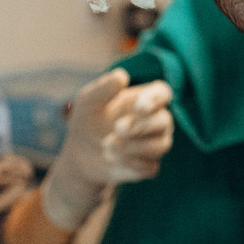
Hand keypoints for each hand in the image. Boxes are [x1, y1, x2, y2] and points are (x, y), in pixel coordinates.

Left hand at [40, 69, 174, 230]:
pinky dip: (132, 163)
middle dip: (142, 126)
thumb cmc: (87, 120)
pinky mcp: (148, 166)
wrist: (79, 154)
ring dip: (135, 146)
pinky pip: (150, 166)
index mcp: (144, 99)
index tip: (140, 108)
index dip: (155, 99)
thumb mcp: (87, 102)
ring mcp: (154, 144)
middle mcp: (156, 121)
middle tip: (117, 129)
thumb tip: (122, 77)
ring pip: (161, 145)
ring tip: (107, 146)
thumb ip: (102, 88)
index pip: (162, 93)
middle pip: (164, 121)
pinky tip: (112, 158)